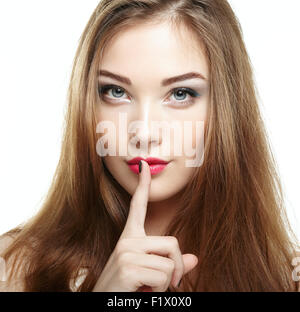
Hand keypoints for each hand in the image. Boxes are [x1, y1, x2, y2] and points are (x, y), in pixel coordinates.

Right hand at [92, 160, 197, 291]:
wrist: (102, 306)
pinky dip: (160, 291)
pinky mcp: (128, 268)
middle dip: (177, 266)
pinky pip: (164, 277)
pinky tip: (142, 293)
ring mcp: (126, 252)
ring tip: (147, 289)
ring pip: (170, 264)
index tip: (143, 165)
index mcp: (129, 238)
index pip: (137, 206)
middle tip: (170, 284)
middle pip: (172, 242)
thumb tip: (195, 258)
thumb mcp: (149, 274)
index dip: (142, 185)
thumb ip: (171, 264)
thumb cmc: (127, 290)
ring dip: (167, 283)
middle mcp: (127, 241)